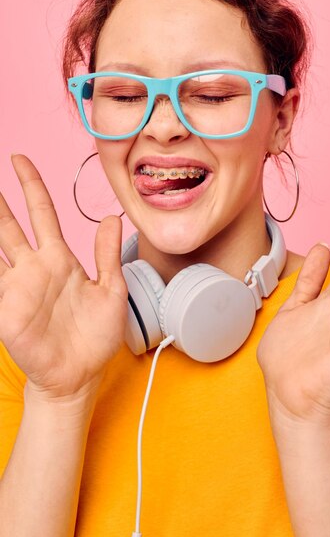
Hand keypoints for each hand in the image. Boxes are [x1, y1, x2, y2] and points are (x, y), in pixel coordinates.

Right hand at [0, 155, 127, 399]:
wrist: (80, 375)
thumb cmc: (96, 337)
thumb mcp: (112, 291)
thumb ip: (107, 255)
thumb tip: (111, 218)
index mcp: (61, 259)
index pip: (43, 213)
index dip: (32, 186)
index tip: (20, 161)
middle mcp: (36, 267)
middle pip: (11, 224)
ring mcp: (18, 286)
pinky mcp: (7, 307)